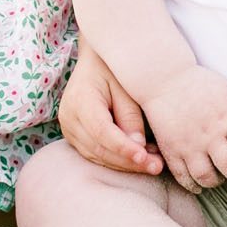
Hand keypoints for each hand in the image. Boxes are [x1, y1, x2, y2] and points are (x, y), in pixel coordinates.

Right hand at [57, 42, 159, 175]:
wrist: (94, 59)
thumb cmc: (112, 68)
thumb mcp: (126, 84)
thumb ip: (130, 115)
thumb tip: (137, 148)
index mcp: (80, 98)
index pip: (102, 131)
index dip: (123, 148)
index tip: (145, 157)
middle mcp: (69, 117)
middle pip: (99, 148)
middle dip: (129, 161)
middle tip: (157, 167)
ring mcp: (69, 128)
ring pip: (98, 156)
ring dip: (126, 164)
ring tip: (153, 164)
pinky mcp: (75, 136)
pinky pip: (96, 154)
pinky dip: (118, 159)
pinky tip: (139, 159)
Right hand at [137, 67, 226, 192]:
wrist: (164, 79)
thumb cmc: (198, 83)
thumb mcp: (224, 92)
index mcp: (225, 118)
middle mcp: (209, 134)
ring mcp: (189, 144)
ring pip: (206, 176)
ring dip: (217, 183)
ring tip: (222, 181)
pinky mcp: (171, 150)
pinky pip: (182, 176)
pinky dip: (192, 185)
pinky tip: (199, 186)